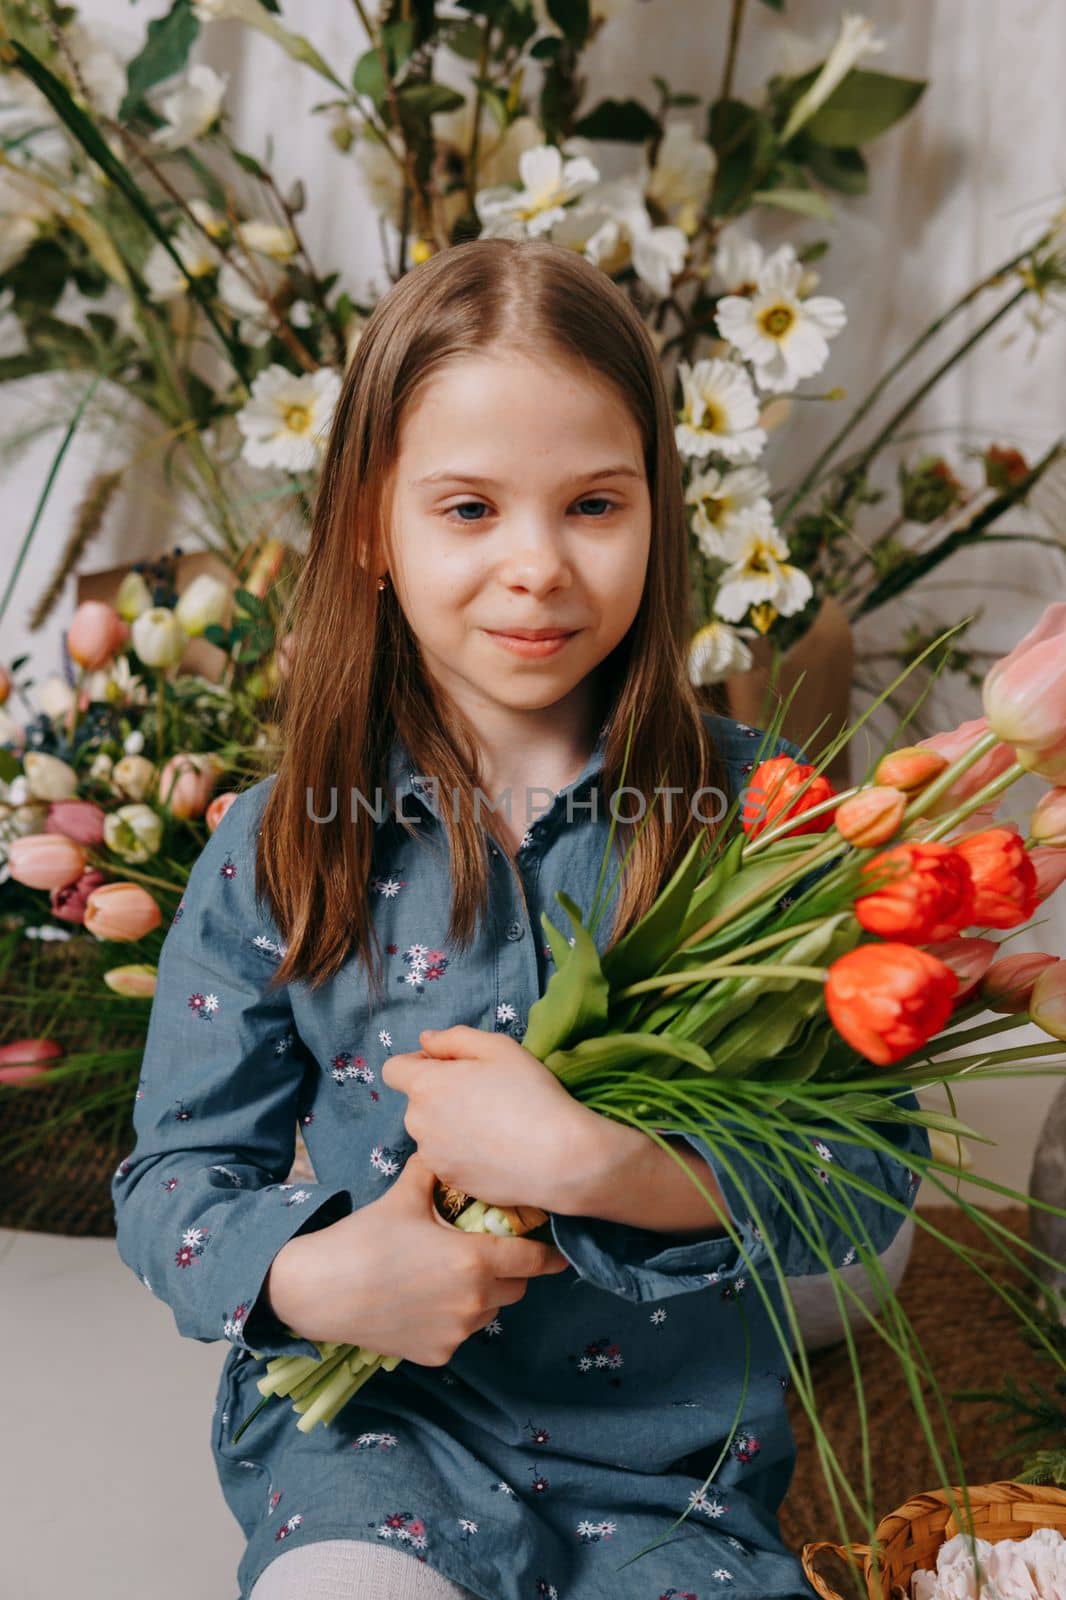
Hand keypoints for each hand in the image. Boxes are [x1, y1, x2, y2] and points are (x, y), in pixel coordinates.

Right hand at [266, 1151, 569, 1360]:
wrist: (321, 1290)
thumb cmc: (366, 1237)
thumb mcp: (405, 1195)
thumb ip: (436, 1171)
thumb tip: (448, 1148)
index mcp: (476, 1260)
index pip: (534, 1261)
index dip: (548, 1256)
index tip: (556, 1253)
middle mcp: (474, 1301)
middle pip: (515, 1288)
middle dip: (509, 1271)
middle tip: (484, 1254)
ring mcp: (457, 1333)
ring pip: (488, 1312)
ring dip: (481, 1295)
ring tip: (448, 1276)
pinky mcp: (437, 1355)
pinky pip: (460, 1333)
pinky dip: (452, 1319)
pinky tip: (424, 1301)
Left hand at [379, 1024, 596, 1211]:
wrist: (557, 1158)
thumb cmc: (529, 1094)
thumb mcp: (497, 1048)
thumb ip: (453, 1039)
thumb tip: (426, 1041)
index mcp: (425, 1086)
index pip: (393, 1070)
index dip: (418, 1062)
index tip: (449, 1066)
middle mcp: (418, 1123)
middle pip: (416, 1101)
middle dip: (439, 1093)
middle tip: (482, 1093)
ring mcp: (432, 1156)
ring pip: (431, 1131)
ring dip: (449, 1123)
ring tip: (492, 1124)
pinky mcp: (449, 1181)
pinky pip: (446, 1157)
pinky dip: (462, 1151)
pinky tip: (495, 1148)